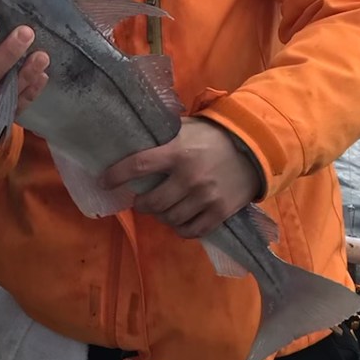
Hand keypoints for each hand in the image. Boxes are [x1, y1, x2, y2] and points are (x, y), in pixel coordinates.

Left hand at [99, 117, 260, 237]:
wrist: (255, 149)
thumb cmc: (213, 136)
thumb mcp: (186, 128)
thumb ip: (162, 137)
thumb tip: (133, 141)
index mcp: (177, 152)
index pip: (138, 166)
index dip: (116, 175)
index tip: (104, 182)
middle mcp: (189, 177)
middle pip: (152, 202)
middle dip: (141, 204)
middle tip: (140, 201)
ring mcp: (205, 197)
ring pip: (169, 218)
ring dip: (160, 216)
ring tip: (161, 209)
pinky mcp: (220, 212)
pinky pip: (191, 231)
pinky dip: (180, 229)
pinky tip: (178, 221)